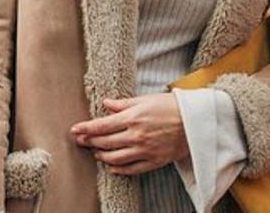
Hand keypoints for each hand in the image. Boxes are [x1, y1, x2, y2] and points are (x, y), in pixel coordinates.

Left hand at [70, 93, 188, 174]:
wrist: (196, 122)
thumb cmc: (170, 107)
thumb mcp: (144, 100)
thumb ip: (123, 104)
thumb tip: (105, 104)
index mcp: (132, 118)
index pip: (101, 126)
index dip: (85, 129)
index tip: (74, 130)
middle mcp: (136, 136)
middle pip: (105, 142)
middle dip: (89, 142)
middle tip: (80, 141)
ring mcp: (145, 151)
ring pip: (115, 158)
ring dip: (102, 156)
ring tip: (96, 152)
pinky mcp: (154, 161)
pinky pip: (132, 169)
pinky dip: (119, 169)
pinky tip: (112, 167)